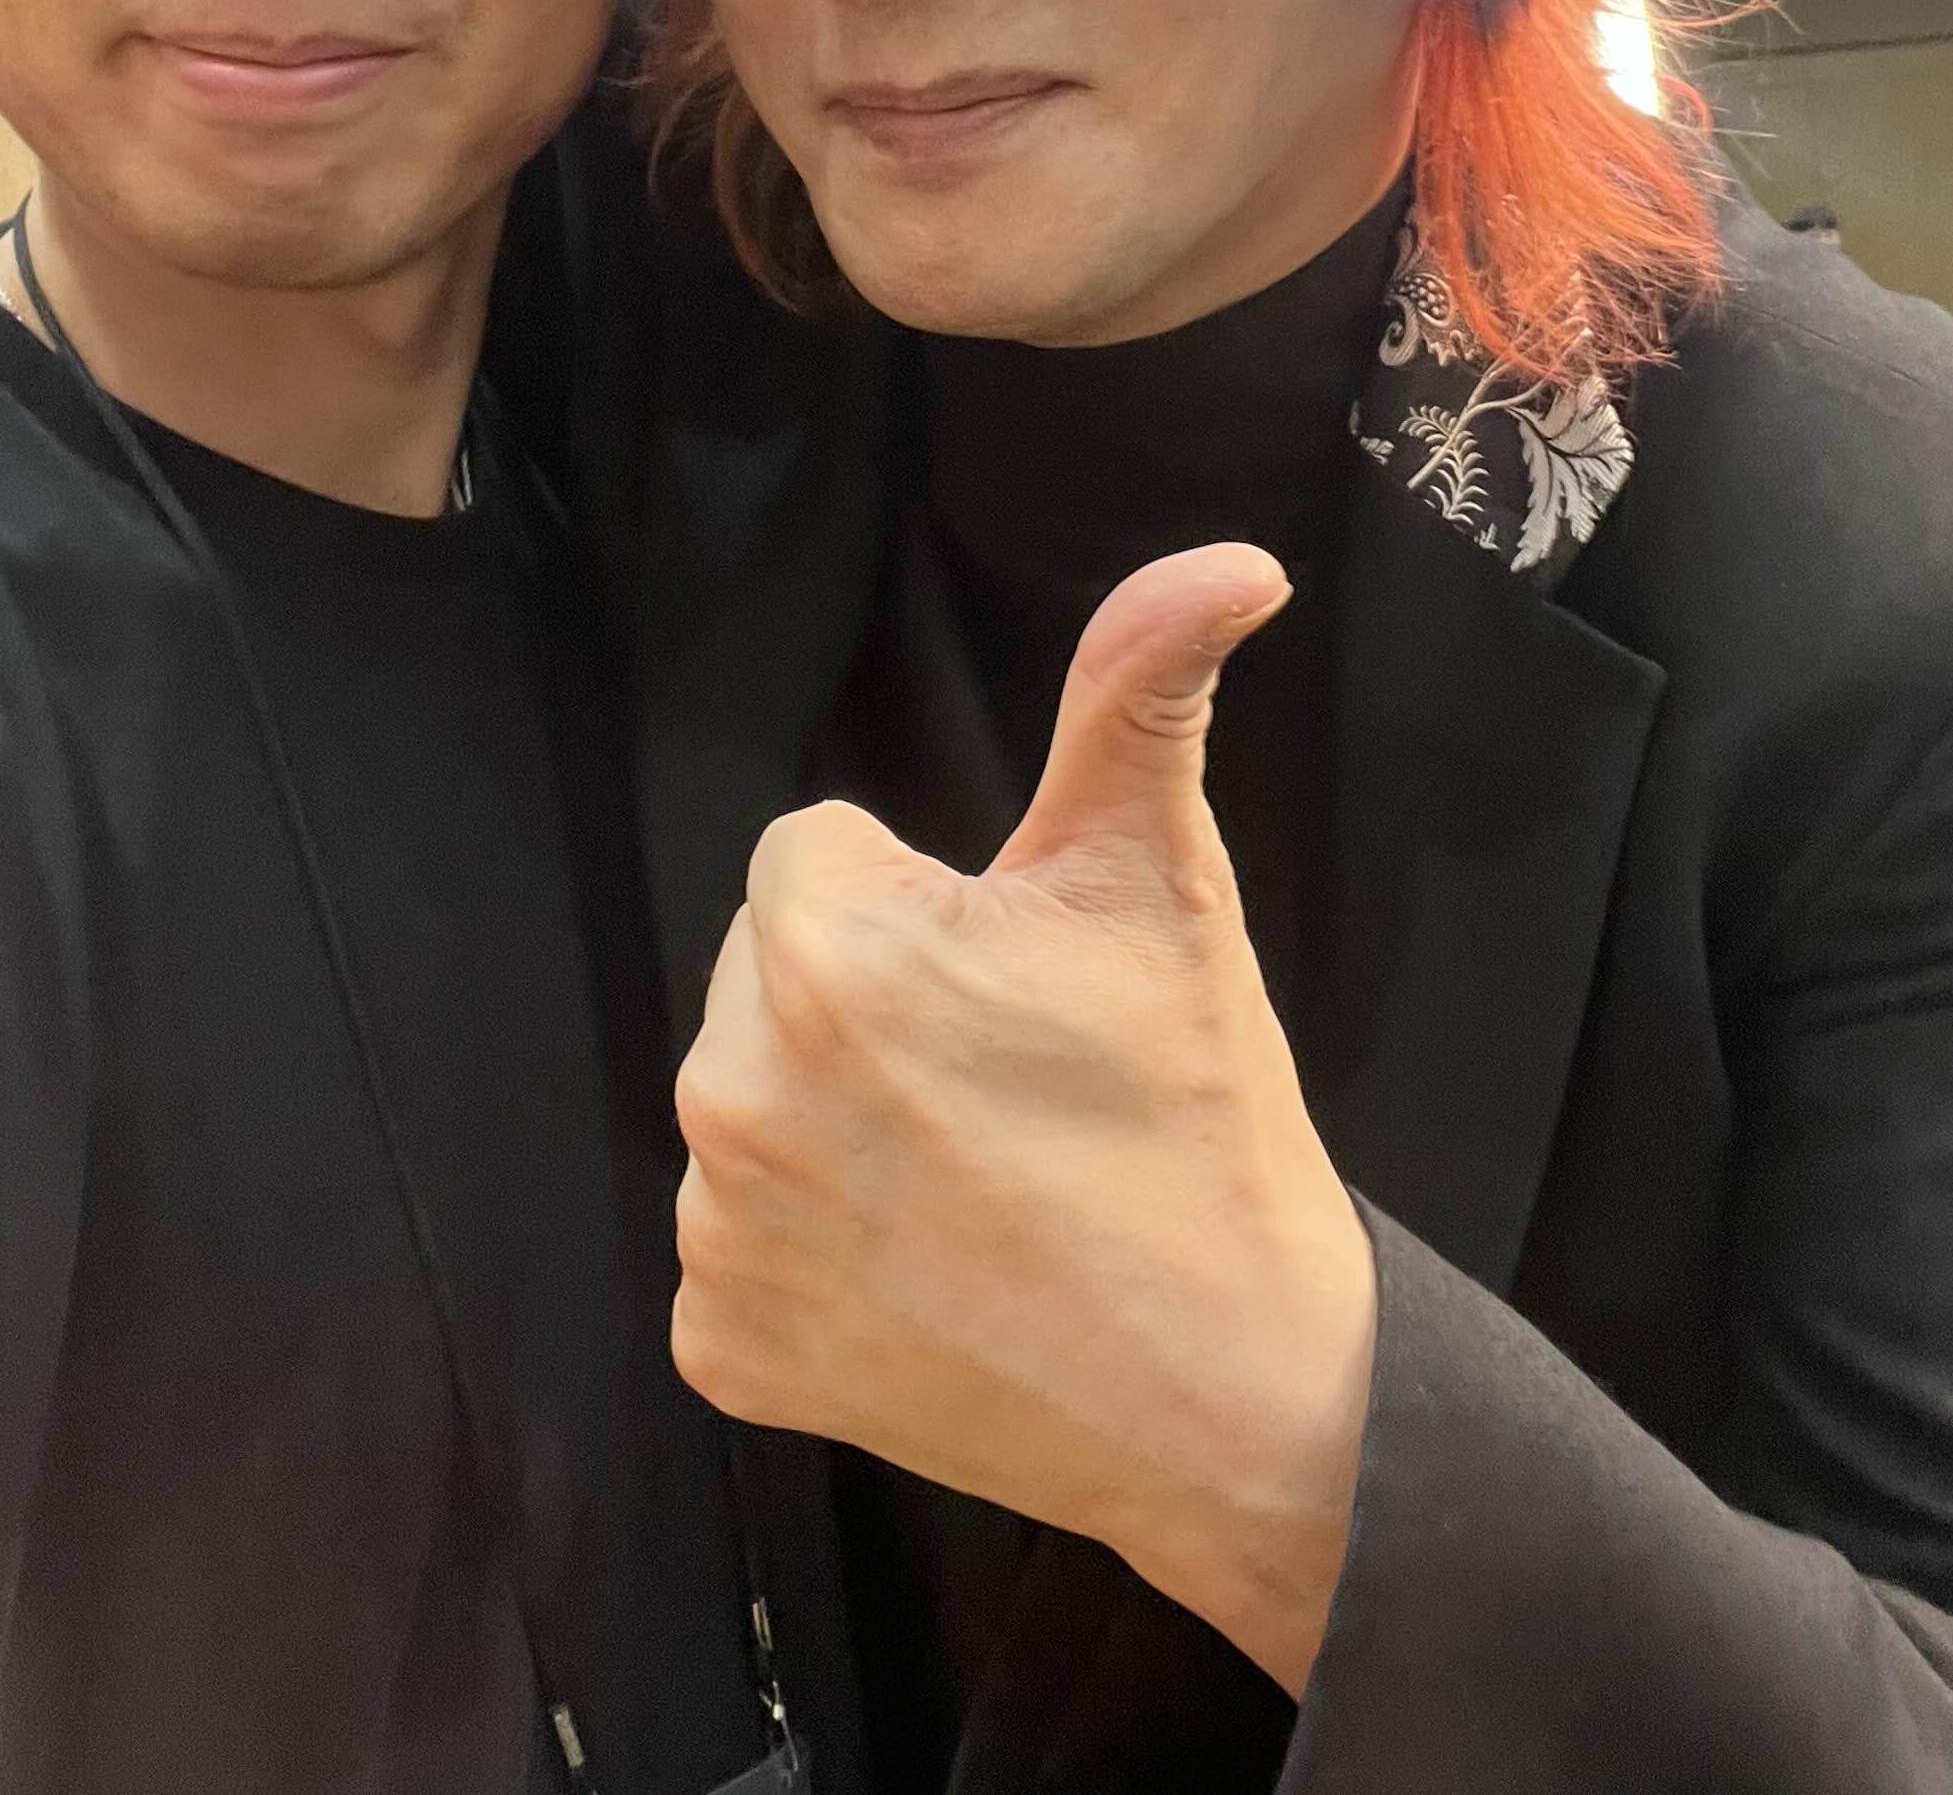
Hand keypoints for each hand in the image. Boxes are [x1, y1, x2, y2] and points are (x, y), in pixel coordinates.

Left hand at [672, 543, 1377, 1697]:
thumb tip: (1232, 560)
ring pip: (753, 1103)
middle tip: (1005, 1085)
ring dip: (833, 1121)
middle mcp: (727, 1088)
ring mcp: (717, 1235)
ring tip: (975, 1181)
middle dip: (866, 1003)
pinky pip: (738, 1247)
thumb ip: (1142, 691)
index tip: (1014, 988)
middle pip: (769, 974)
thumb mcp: (1163, 879)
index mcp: (821, 948)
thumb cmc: (1196, 1117)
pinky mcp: (720, 1351)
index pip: (816, 855)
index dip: (925, 908)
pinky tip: (927, 1271)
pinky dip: (812, 1256)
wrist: (1235, 1393)